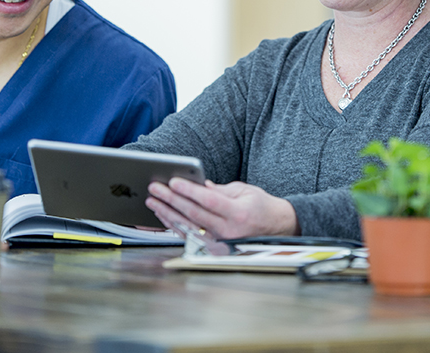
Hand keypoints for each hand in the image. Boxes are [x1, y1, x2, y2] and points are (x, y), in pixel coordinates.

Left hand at [146, 177, 299, 238]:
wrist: (277, 230)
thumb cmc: (261, 207)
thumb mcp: (245, 191)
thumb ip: (219, 189)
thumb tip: (197, 185)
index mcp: (238, 214)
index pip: (209, 201)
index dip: (189, 191)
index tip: (173, 181)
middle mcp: (228, 231)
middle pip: (194, 214)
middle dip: (171, 199)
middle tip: (155, 188)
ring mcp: (220, 243)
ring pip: (188, 227)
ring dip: (167, 213)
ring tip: (153, 201)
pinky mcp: (214, 249)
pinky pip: (189, 235)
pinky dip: (174, 225)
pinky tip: (163, 215)